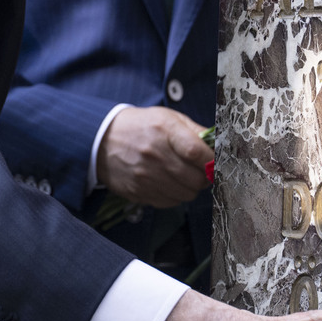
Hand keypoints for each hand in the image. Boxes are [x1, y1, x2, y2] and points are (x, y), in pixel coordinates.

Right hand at [96, 105, 210, 206]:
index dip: (212, 161)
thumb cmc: (141, 127)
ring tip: (183, 175)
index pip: (196, 152)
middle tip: (200, 170)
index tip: (216, 162)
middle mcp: (154, 155)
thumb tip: (219, 146)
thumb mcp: (168, 118)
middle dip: (204, 177)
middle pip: (196, 179)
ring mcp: (145, 176)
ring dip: (190, 188)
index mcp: (164, 130)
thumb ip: (196, 131)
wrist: (102, 140)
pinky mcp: (138, 192)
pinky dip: (175, 195)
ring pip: (186, 194)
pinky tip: (169, 183)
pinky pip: (170, 202)